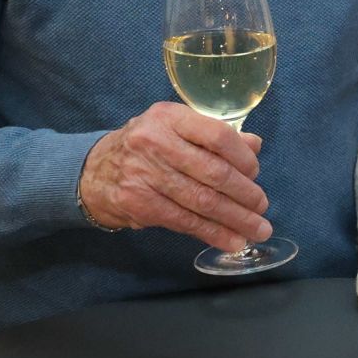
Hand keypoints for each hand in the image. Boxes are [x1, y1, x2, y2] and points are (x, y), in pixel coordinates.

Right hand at [77, 102, 268, 251]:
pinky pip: (185, 221)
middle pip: (212, 172)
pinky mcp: (139, 203)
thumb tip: (255, 146)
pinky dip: (212, 233)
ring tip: (256, 229)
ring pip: (201, 201)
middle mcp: (155, 142)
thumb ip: (214, 136)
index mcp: (169, 117)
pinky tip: (231, 240)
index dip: (243, 157)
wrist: (94, 172)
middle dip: (244, 194)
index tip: (256, 173)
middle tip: (263, 206)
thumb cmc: (146, 147)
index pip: (217, 135)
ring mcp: (144, 174)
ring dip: (235, 219)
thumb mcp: (176, 130)